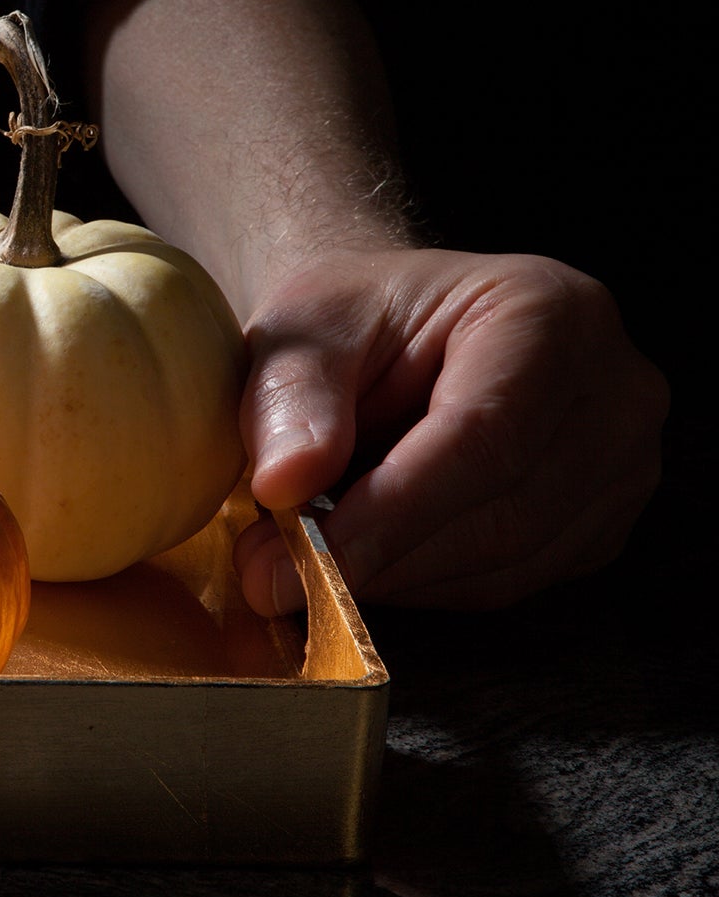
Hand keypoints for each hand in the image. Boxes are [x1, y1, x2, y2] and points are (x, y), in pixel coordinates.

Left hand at [232, 247, 667, 614]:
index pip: (484, 436)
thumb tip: (285, 484)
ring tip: (301, 556)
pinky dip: (424, 583)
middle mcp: (615, 391)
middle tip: (272, 572)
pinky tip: (366, 552)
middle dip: (380, 556)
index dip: (392, 511)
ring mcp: (623, 464)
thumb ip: (290, 398)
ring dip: (394, 576)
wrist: (397, 327)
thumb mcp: (302, 327)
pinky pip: (511, 583)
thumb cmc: (355, 317)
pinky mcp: (600, 523)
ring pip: (508, 564)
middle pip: (506, 513)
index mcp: (550, 312)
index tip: (303, 554)